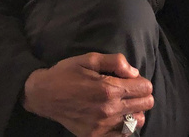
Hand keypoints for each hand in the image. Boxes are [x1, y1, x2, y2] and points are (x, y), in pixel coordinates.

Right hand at [23, 52, 153, 135]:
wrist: (43, 95)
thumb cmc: (67, 73)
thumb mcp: (90, 58)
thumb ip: (116, 62)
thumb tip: (134, 72)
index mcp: (109, 89)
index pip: (145, 88)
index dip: (141, 80)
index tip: (130, 79)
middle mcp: (108, 110)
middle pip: (146, 104)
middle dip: (141, 94)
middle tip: (127, 90)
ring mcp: (102, 126)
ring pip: (138, 121)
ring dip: (135, 110)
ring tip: (122, 103)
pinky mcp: (94, 136)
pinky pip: (122, 135)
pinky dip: (124, 126)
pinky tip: (116, 116)